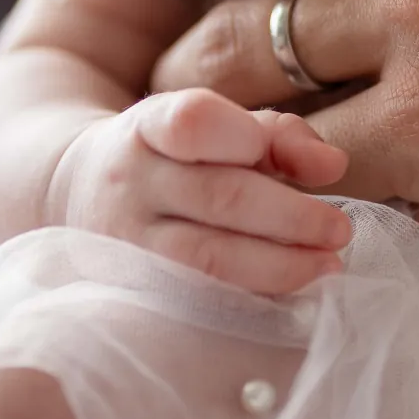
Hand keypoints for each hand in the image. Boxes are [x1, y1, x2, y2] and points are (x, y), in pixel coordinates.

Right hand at [50, 90, 351, 293]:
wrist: (76, 190)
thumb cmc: (173, 152)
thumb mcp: (217, 124)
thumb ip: (280, 136)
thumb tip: (333, 166)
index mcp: (151, 127)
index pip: (192, 122)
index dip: (243, 136)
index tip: (276, 151)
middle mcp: (133, 182)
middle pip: (218, 197)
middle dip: (291, 217)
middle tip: (342, 229)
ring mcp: (127, 241)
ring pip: (209, 258)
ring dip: (280, 266)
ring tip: (329, 264)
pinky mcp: (134, 288)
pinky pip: (201, 296)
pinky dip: (253, 295)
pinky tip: (293, 289)